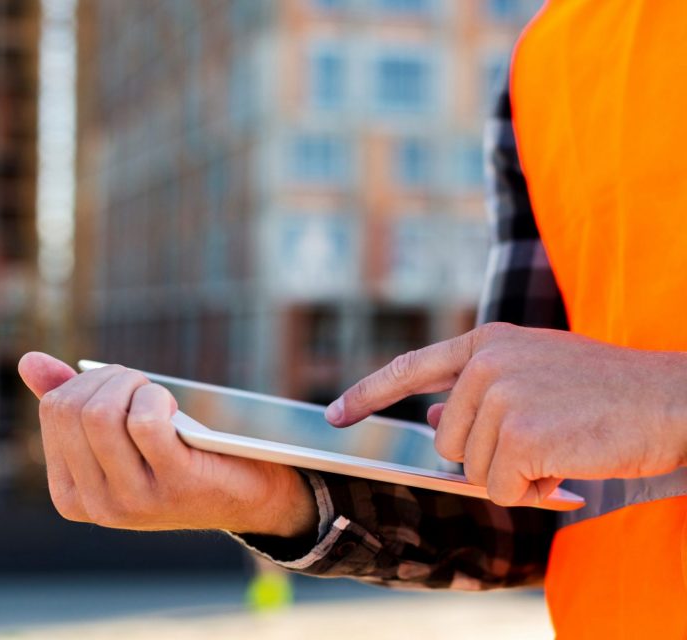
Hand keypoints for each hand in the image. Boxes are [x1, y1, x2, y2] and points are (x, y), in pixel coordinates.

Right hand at [18, 352, 316, 535]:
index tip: (119, 385)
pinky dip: (156, 397)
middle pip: (74, 409)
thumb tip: (28, 361)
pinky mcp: (173, 484)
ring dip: (132, 383)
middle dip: (109, 377)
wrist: (245, 496)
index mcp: (71, 494)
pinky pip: (145, 421)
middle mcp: (96, 505)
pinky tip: (173, 407)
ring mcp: (133, 500)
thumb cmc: (178, 457)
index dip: (88, 381)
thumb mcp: (122, 438)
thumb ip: (76, 406)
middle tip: (140, 382)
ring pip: (101, 414)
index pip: (54, 412)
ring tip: (155, 391)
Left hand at [325, 323, 686, 505]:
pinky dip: (533, 492)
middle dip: (487, 455)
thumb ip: (477, 391)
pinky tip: (565, 467)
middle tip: (540, 442)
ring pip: (474, 469)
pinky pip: (503, 489)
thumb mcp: (534, 374)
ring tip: (559, 448)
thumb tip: (433, 413)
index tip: (335, 415)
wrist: (671, 398)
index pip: (411, 367)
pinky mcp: (522, 433)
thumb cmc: (604, 391)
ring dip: (515, 474)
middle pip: (446, 440)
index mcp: (488, 342)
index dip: (368, 394)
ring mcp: (502, 395)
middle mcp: (487, 363)